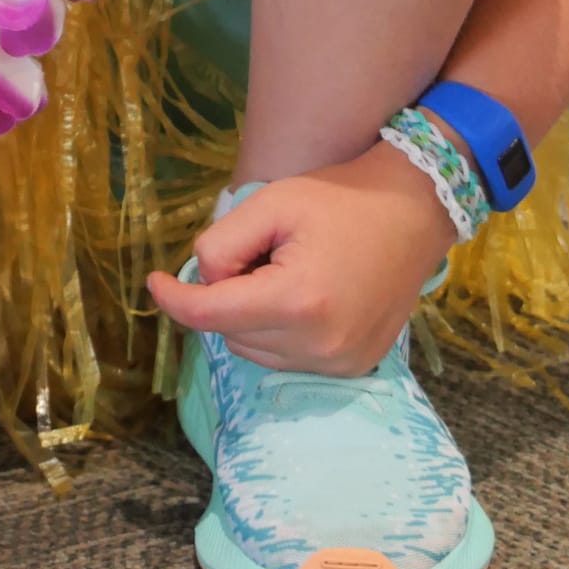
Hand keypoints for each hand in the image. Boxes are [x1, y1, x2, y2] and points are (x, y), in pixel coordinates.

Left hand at [147, 141, 459, 374]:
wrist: (414, 213)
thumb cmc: (339, 200)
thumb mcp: (270, 203)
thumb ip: (222, 244)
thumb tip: (202, 282)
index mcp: (296, 303)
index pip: (211, 316)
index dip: (173, 299)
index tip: (153, 280)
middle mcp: (319, 346)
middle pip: (231, 332)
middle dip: (224, 296)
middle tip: (254, 253)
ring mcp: (340, 364)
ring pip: (255, 352)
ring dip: (248, 318)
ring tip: (280, 272)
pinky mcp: (354, 368)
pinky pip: (287, 359)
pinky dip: (276, 333)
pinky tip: (299, 295)